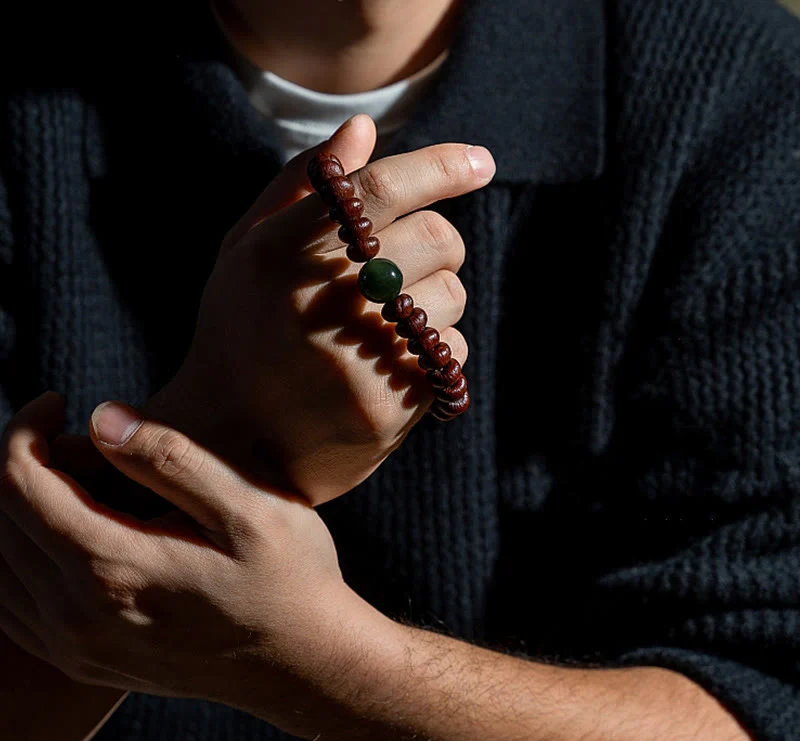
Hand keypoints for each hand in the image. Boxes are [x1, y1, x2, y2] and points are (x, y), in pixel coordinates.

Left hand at [0, 392, 373, 730]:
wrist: (301, 663)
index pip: (17, 484)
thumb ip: (172, 458)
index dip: (23, 429)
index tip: (58, 401)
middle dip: (22, 462)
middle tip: (78, 439)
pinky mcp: (81, 660)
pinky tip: (61, 531)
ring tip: (74, 479)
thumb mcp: (248, 506)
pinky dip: (17, 556)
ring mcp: (74, 646)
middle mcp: (77, 613)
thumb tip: (101, 418)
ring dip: (17, 508)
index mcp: (114, 565)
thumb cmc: (287, 575)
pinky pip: (11, 605)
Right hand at [150, 114, 495, 504]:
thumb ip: (299, 186)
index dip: (441, 166)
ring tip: (392, 320)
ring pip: (452, 295)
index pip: (381, 188)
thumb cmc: (241, 334)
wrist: (229, 443)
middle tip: (416, 260)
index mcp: (282, 251)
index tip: (481, 163)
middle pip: (436, 237)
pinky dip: (435, 349)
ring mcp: (358, 356)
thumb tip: (363, 127)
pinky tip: (393, 362)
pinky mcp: (388, 405)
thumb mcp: (247, 253)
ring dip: (437, 299)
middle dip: (440, 242)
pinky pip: (452, 352)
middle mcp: (322, 299)